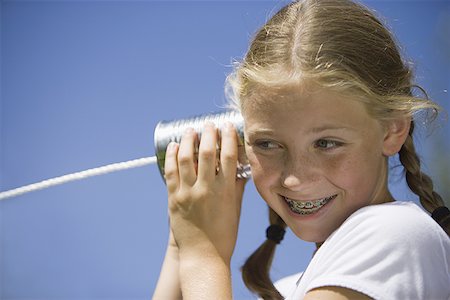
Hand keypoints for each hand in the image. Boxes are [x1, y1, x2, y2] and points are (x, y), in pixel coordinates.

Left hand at [164, 122, 245, 263]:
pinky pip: (171, 172)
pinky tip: (175, 146)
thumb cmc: (223, 235)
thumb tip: (239, 169)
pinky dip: (173, 156)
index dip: (227, 137)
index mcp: (225, 191)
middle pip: (206, 152)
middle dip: (208, 133)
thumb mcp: (235, 209)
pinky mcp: (173, 199)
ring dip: (188, 140)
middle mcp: (206, 189)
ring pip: (186, 158)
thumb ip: (236, 187)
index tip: (226, 126)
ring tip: (190, 130)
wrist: (203, 256)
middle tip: (208, 124)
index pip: (227, 156)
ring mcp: (187, 193)